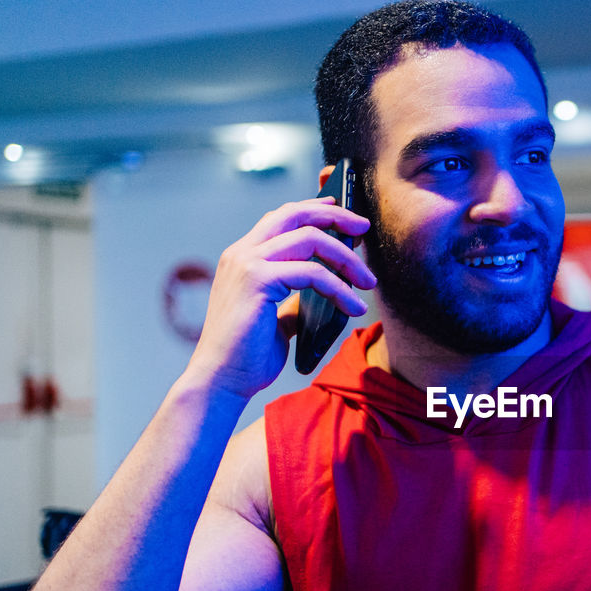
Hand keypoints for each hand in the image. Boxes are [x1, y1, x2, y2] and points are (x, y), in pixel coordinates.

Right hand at [187, 197, 373, 398]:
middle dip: (336, 216)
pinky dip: (340, 288)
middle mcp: (241, 253)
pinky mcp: (257, 281)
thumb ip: (294, 300)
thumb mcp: (276, 319)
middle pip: (295, 215)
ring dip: (346, 258)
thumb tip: (324, 292)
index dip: (315, 210)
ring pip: (310, 238)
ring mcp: (247, 264)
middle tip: (365, 227)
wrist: (222, 381)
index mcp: (242, 257)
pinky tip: (355, 307)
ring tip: (368, 281)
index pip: (281, 218)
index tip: (345, 215)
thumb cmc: (247, 355)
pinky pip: (313, 273)